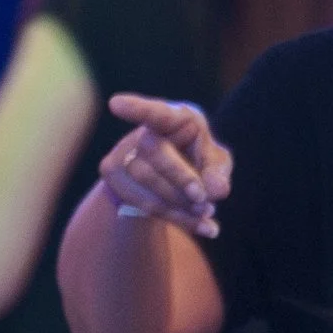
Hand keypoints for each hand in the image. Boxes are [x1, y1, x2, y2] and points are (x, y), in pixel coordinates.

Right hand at [102, 95, 230, 241]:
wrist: (170, 183)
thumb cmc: (199, 161)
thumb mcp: (216, 162)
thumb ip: (218, 171)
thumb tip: (216, 189)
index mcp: (173, 118)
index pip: (156, 112)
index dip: (137, 108)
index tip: (116, 105)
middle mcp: (144, 131)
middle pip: (153, 150)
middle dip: (179, 177)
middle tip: (203, 198)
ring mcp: (123, 154)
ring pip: (146, 179)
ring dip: (180, 202)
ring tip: (207, 213)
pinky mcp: (115, 178)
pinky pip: (144, 202)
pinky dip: (178, 218)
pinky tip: (205, 228)